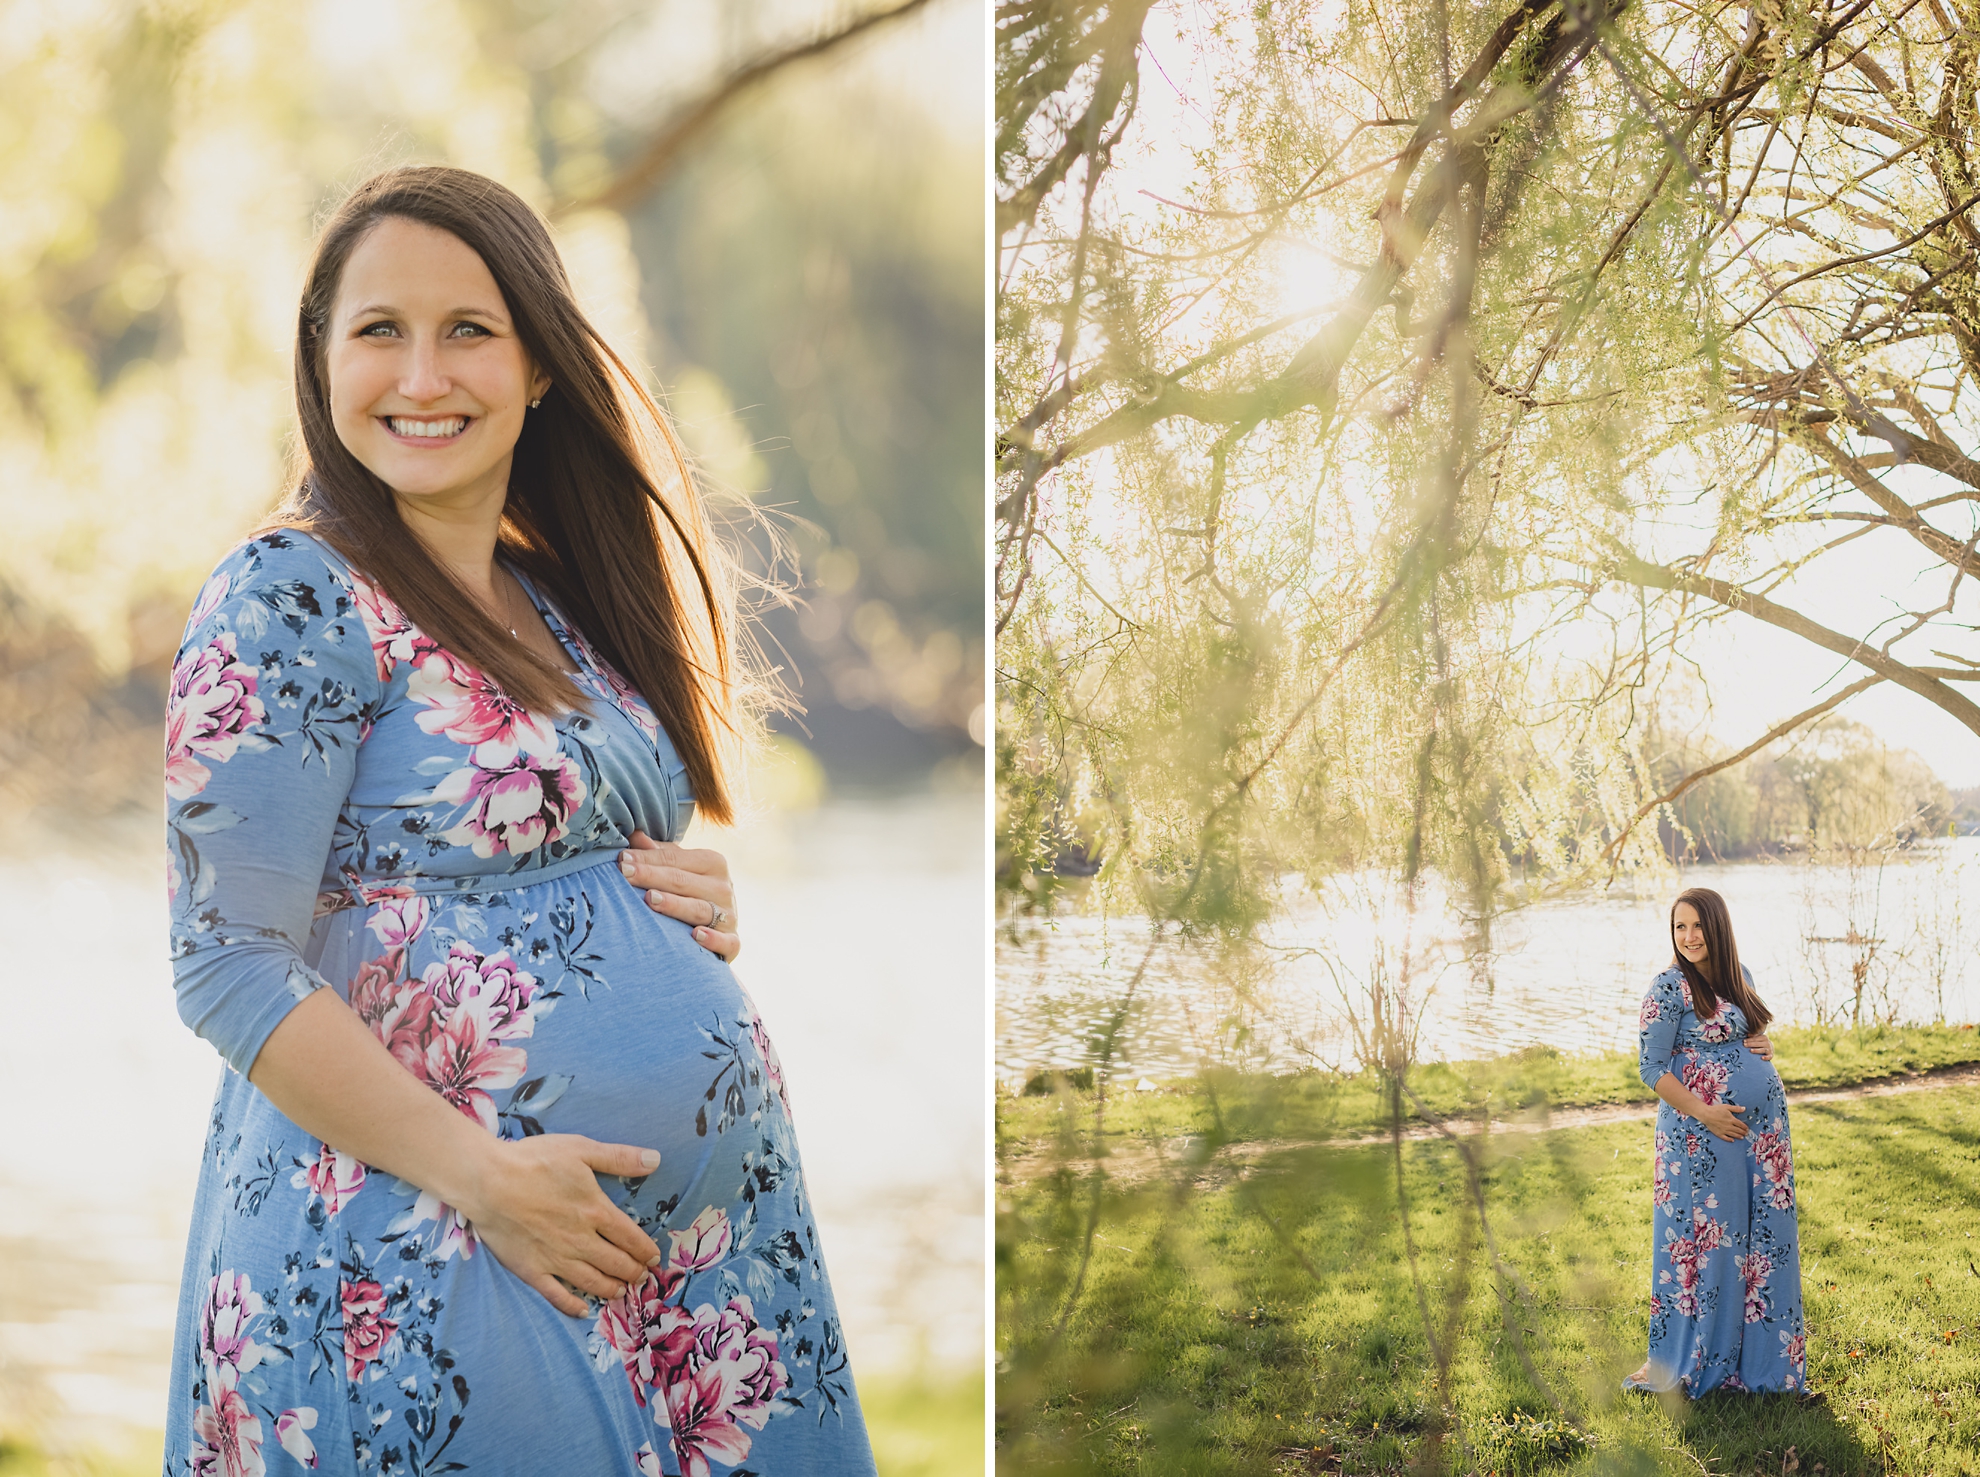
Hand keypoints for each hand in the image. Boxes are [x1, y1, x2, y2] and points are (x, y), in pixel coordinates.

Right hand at [458, 1134, 663, 1317]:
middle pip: (616, 1263)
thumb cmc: (534, 1161)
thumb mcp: (581, 1149)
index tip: (654, 1258)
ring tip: (621, 1293)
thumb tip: (655, 1159)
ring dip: (611, 1289)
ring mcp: (556, 1258)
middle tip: (642, 1278)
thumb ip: (619, 1157)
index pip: (631, 1237)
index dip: (646, 1250)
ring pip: (592, 1282)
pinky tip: (583, 1311)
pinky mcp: (532, 1270)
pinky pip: (556, 1295)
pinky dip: (572, 1306)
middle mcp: (581, 1240)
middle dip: (634, 1272)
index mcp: (596, 1211)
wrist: (488, 1181)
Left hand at [618, 831, 738, 961]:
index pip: (674, 858)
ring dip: (676, 905)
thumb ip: (659, 854)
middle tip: (625, 873)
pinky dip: (713, 939)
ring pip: (699, 909)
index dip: (647, 858)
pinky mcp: (732, 941)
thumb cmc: (692, 892)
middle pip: (682, 881)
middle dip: (652, 876)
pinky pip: (726, 942)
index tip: (622, 858)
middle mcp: (723, 887)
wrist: (721, 926)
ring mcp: (729, 915)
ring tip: (651, 899)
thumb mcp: (680, 869)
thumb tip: (633, 835)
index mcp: (713, 863)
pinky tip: (696, 935)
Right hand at [1694, 1101, 1748, 1140]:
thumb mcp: (1726, 1107)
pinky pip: (1725, 1138)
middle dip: (1743, 1132)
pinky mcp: (1719, 1133)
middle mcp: (1729, 1126)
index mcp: (1732, 1119)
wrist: (1706, 1114)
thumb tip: (1744, 1108)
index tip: (1747, 1129)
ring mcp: (1724, 1130)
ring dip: (1738, 1136)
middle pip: (1738, 1130)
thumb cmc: (1716, 1110)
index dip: (1745, 1127)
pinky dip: (1729, 1139)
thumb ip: (1736, 1108)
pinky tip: (1732, 1140)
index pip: (1741, 1124)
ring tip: (1742, 1137)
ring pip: (1733, 1135)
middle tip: (1746, 1133)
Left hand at [1745, 1032, 1772, 1061]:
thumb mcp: (1758, 1038)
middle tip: (1744, 1045)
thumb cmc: (1761, 1042)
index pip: (1755, 1038)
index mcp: (1764, 1038)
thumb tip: (1747, 1035)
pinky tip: (1762, 1058)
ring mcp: (1769, 1049)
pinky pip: (1769, 1056)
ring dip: (1756, 1050)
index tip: (1743, 1041)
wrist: (1771, 1048)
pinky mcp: (1771, 1055)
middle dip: (1751, 1044)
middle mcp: (1767, 1043)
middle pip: (1758, 1044)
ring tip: (1750, 1050)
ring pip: (1763, 1050)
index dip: (1749, 1039)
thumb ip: (1753, 1036)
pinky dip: (1766, 1057)